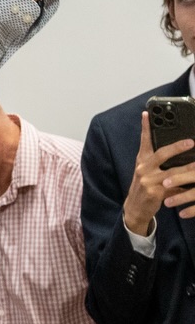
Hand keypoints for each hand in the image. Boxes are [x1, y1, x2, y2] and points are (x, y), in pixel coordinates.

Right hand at [124, 113, 194, 233]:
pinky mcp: (155, 193)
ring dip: (189, 168)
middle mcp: (144, 168)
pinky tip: (194, 185)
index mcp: (142, 160)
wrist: (135, 208)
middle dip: (177, 147)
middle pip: (161, 154)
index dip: (145, 127)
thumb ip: (157, 160)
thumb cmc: (145, 187)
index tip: (147, 114)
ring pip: (173, 172)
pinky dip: (186, 187)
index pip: (144, 141)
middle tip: (191, 142)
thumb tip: (177, 149)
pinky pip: (175, 188)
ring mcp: (148, 181)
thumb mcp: (146, 171)